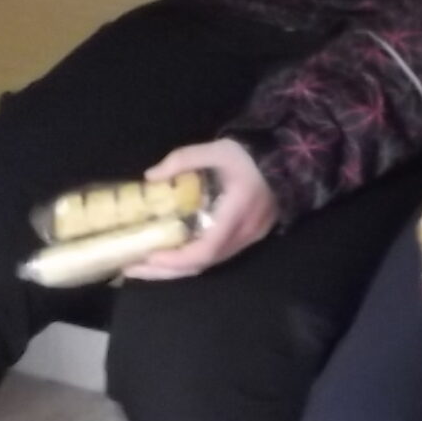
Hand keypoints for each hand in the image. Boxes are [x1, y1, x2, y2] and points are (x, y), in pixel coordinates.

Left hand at [121, 139, 277, 279]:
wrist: (289, 157)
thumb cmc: (251, 155)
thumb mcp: (217, 150)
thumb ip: (183, 160)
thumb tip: (150, 178)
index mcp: (237, 212)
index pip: (205, 250)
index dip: (174, 259)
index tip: (147, 256)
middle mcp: (244, 233)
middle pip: (202, 264)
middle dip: (164, 271)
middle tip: (131, 268)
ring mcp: (250, 238)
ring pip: (209, 263)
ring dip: (176, 267)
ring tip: (146, 263)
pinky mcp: (250, 236)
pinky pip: (217, 255)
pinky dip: (192, 258)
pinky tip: (174, 252)